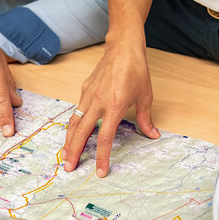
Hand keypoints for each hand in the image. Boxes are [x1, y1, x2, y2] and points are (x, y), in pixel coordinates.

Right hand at [62, 33, 159, 176]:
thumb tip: (153, 135)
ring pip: (73, 123)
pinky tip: (71, 135)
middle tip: (69, 168)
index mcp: (114, 106)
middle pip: (81, 133)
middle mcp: (97, 102)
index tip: (99, 171)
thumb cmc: (136, 71)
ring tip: (65, 155)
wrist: (123, 48)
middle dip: (74, 152)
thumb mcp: (145, 96)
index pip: (104, 138)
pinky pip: (76, 112)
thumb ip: (146, 119)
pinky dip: (72, 126)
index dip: (101, 157)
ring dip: (68, 141)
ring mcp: (88, 96)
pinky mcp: (84, 90)